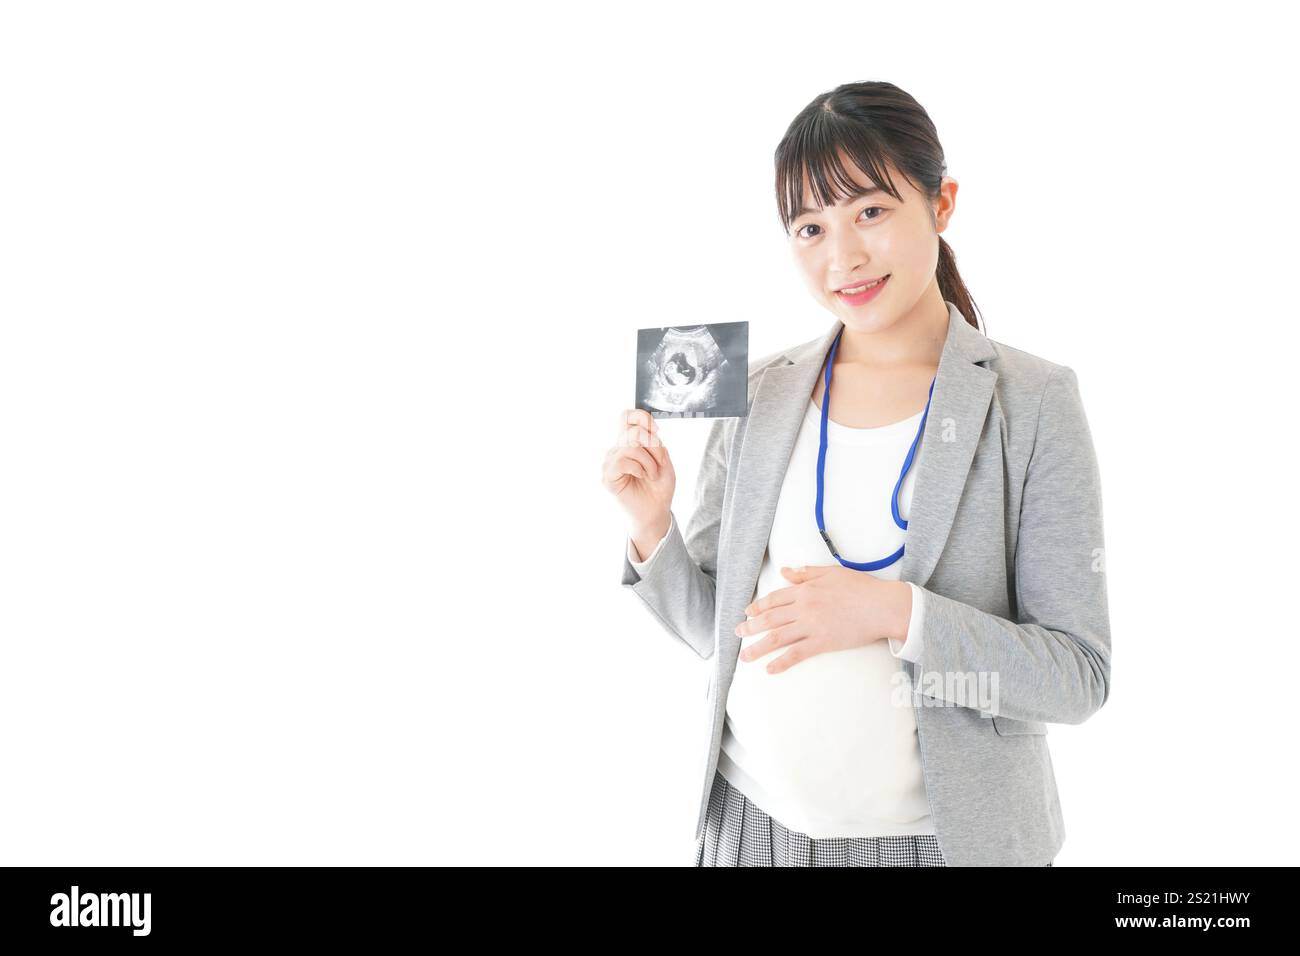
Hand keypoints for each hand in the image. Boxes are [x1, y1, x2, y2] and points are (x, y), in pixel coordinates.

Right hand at [603, 408, 674, 530]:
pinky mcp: (607, 476)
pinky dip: (638, 468)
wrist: (656, 512)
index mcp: (630, 443)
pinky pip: (621, 461)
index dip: (641, 417)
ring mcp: (610, 462)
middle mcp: (617, 450)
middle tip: (660, 464)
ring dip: (648, 462)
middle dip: (654, 446)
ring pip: (630, 446)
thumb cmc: (659, 487)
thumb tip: (646, 432)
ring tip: (652, 475)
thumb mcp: (664, 460)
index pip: (626, 417)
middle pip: (632, 431)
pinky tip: (641, 477)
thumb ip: (655, 443)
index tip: (657, 431)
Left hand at [734, 565, 911, 673]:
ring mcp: (812, 626)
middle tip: (737, 633)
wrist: (882, 606)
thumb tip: (785, 572)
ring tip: (744, 656)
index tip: (748, 613)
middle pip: (770, 619)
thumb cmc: (861, 587)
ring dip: (758, 647)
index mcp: (806, 590)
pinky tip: (769, 669)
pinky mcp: (823, 642)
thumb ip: (806, 574)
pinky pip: (797, 654)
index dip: (758, 607)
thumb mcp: (831, 573)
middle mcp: (804, 608)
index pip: (774, 599)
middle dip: (751, 627)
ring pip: (778, 638)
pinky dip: (781, 662)